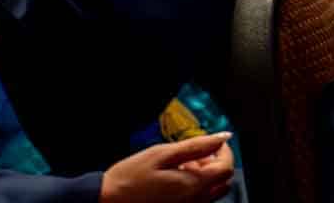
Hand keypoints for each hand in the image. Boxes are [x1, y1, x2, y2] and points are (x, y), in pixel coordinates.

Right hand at [99, 133, 233, 202]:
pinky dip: (193, 186)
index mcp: (193, 186)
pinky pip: (198, 199)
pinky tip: (173, 177)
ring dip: (204, 175)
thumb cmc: (130, 177)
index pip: (227, 168)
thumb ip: (197, 146)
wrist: (106, 201)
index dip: (224, 151)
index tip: (212, 142)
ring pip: (211, 190)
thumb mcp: (163, 154)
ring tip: (179, 165)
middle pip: (222, 180)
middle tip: (193, 154)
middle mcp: (195, 202)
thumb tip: (223, 136)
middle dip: (214, 163)